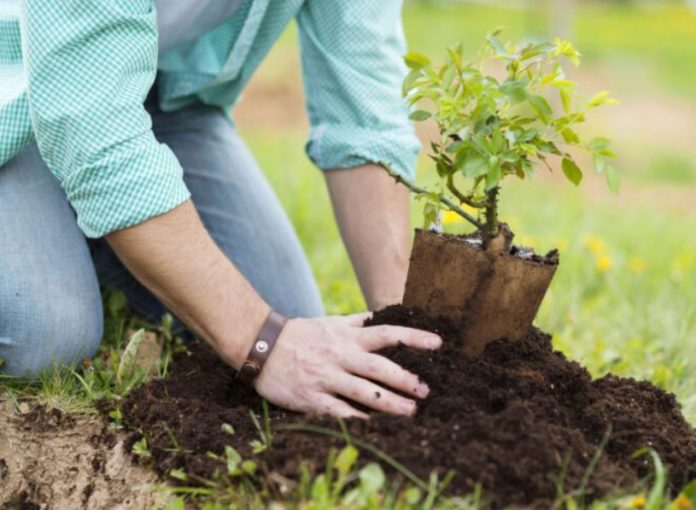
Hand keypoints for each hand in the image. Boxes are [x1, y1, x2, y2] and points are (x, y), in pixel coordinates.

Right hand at [254, 313, 441, 418]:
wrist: (260, 346)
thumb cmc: (301, 334)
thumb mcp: (331, 322)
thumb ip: (358, 322)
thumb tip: (384, 314)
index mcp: (347, 336)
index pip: (387, 333)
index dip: (413, 338)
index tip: (437, 344)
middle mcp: (340, 355)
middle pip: (378, 367)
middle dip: (405, 379)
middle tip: (426, 390)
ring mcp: (325, 377)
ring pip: (363, 392)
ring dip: (389, 403)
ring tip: (411, 412)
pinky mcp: (311, 398)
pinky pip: (339, 411)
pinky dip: (358, 419)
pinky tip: (376, 427)